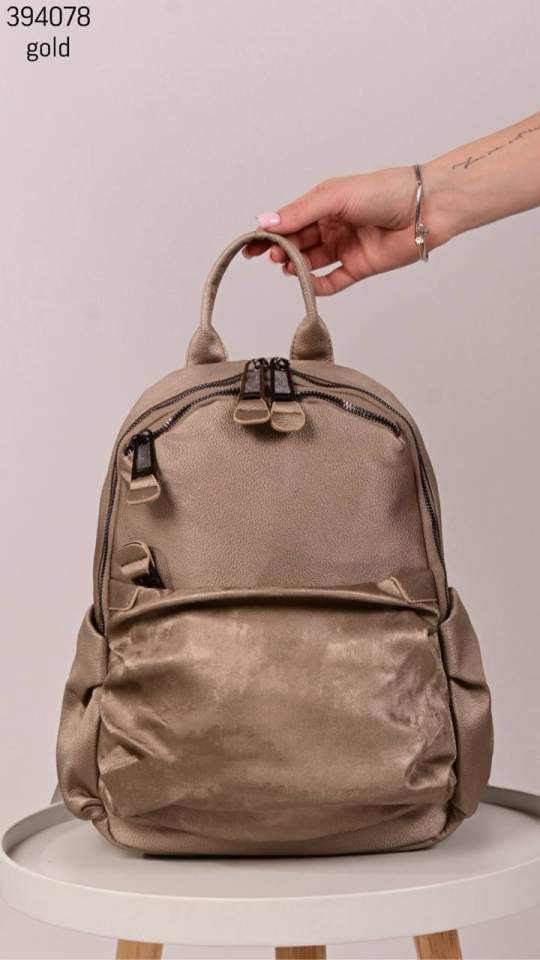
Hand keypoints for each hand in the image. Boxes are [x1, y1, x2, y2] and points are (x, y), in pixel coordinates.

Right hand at [243, 165, 449, 294]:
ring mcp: (346, 247)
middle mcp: (334, 225)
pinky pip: (333, 281)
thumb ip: (300, 212)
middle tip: (267, 257)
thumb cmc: (385, 191)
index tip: (251, 243)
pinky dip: (318, 285)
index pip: (290, 220)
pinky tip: (307, 283)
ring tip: (285, 266)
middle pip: (298, 242)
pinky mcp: (359, 267)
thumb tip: (266, 221)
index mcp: (325, 203)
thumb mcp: (335, 196)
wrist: (425, 208)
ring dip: (296, 266)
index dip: (269, 232)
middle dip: (280, 250)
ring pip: (312, 261)